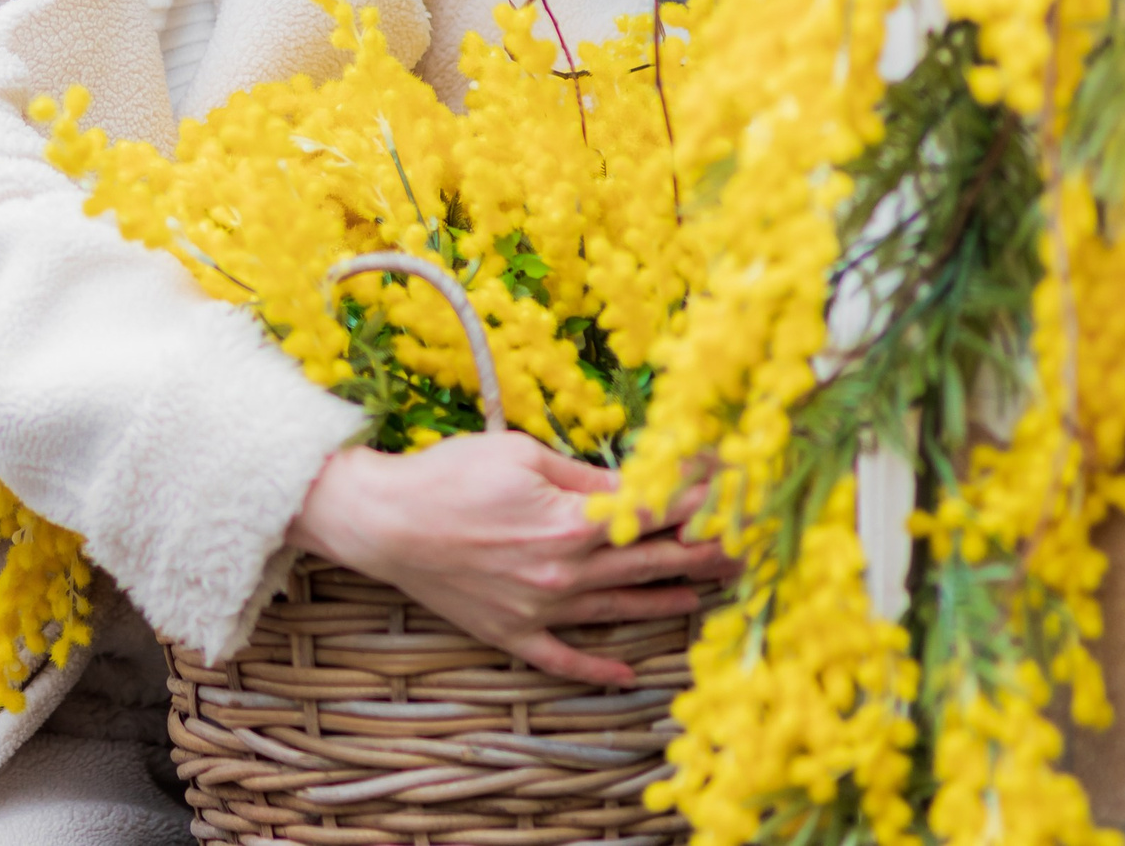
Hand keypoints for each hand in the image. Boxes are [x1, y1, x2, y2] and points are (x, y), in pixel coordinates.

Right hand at [283, 434, 735, 686]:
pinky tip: (627, 671)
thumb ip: (581, 476)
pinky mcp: (511, 632)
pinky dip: (597, 666)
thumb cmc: (447, 476)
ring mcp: (539, 609)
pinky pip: (564, 658)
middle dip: (702, 554)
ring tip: (702, 595)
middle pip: (649, 564)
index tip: (733, 496)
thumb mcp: (519, 453)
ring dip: (666, 602)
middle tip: (742, 551)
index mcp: (571, 523)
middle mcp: (564, 573)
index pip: (654, 514)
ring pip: (618, 609)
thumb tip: (628, 485)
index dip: (699, 502)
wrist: (382, 521)